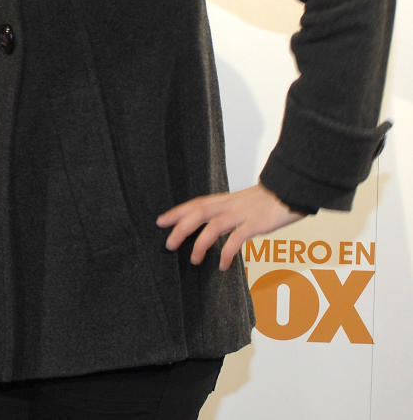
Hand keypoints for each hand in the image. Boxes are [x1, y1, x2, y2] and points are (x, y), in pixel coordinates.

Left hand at [157, 183, 305, 270]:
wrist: (293, 189)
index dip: (177, 212)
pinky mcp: (256, 224)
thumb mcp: (246, 202)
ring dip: (200, 244)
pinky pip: (236, 239)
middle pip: (198, 213)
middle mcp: (230, 205)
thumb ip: (231, 211)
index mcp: (226, 199)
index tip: (161, 221)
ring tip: (193, 260)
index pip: (196, 203)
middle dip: (180, 228)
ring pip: (213, 226)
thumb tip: (217, 224)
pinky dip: (226, 253)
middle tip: (168, 244)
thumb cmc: (271, 199)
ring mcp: (243, 214)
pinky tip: (222, 265)